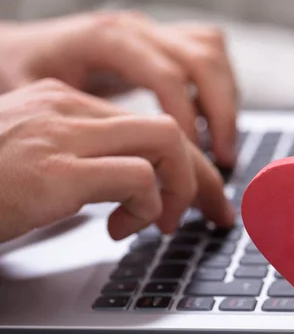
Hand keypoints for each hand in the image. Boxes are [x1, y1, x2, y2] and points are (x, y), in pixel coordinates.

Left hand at [0, 11, 237, 166]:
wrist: (25, 47)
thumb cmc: (23, 71)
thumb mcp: (34, 94)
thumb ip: (73, 121)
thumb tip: (112, 161)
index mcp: (106, 40)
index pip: (166, 76)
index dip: (186, 119)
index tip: (191, 158)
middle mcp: (136, 29)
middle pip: (202, 60)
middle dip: (221, 113)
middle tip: (225, 158)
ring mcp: (153, 31)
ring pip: (213, 53)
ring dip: (228, 101)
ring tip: (224, 146)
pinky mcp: (163, 41)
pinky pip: (210, 52)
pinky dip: (221, 86)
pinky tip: (212, 120)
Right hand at [0, 79, 233, 242]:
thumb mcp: (37, 165)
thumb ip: (85, 164)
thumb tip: (138, 186)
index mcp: (62, 104)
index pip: (147, 123)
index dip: (186, 163)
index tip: (201, 196)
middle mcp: (65, 109)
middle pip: (168, 129)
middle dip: (203, 177)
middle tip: (216, 214)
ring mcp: (60, 135)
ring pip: (165, 142)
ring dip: (178, 189)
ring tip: (159, 223)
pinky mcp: (55, 170)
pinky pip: (137, 176)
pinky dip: (146, 206)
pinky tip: (120, 229)